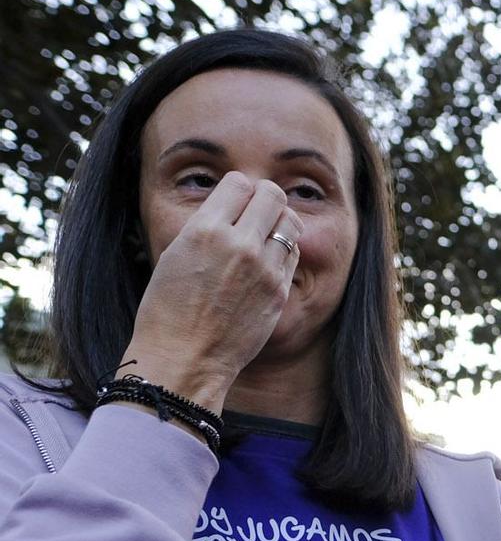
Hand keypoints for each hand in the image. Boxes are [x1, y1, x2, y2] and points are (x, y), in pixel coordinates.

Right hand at [123, 173, 301, 411]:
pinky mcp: (279, 291)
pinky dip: (282, 251)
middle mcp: (239, 244)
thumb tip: (233, 207)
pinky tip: (266, 262)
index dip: (238, 190)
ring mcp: (264, 269)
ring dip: (278, 223)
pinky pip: (292, 254)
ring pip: (290, 222)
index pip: (239, 182)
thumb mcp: (175, 254)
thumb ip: (208, 226)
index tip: (234, 202)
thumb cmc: (168, 308)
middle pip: (272, 195)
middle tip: (255, 214)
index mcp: (205, 229)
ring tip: (263, 236)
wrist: (184, 358)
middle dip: (264, 198)